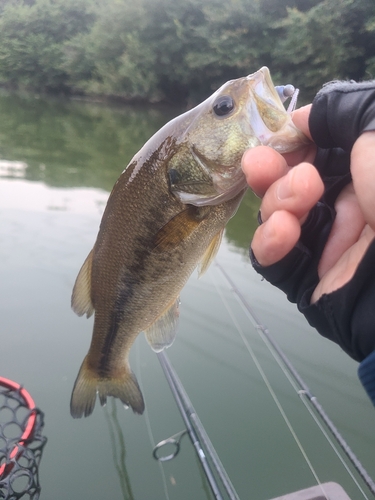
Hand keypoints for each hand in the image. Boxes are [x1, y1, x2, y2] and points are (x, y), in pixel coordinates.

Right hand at [242, 105, 374, 303]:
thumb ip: (346, 111)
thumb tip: (305, 117)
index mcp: (366, 176)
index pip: (316, 155)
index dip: (293, 143)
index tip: (283, 134)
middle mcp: (346, 208)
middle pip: (287, 185)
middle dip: (271, 172)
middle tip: (261, 164)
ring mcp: (327, 245)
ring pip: (276, 218)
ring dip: (275, 204)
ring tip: (296, 205)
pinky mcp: (310, 280)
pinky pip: (273, 261)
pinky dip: (268, 244)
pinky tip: (281, 233)